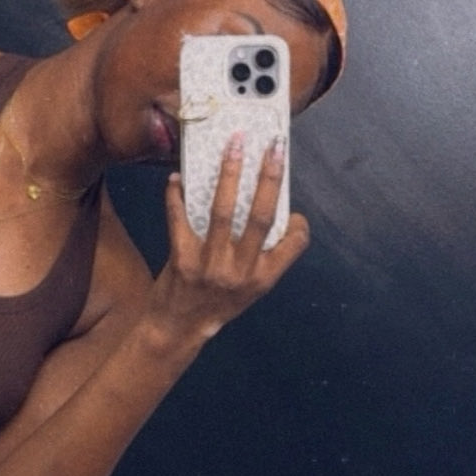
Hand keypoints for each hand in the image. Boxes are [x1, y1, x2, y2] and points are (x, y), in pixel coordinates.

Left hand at [150, 134, 309, 344]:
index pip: (294, 243)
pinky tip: (176, 178)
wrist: (176, 330)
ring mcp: (211, 266)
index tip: (294, 202)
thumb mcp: (248, 288)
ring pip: (224, 212)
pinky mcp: (182, 261)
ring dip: (229, 174)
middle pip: (261, 216)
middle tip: (273, 146)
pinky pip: (180, 220)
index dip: (298, 221)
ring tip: (233, 146)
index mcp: (262, 277)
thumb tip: (264, 207)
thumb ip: (260, 256)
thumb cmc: (215, 304)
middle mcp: (240, 272)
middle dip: (269, 177)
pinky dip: (176, 196)